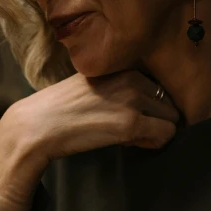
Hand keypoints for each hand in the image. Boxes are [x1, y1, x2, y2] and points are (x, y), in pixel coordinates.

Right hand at [10, 69, 180, 162]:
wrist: (38, 125)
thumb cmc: (62, 108)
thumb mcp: (96, 86)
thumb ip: (121, 87)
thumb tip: (148, 104)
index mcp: (125, 67)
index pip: (160, 88)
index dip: (149, 107)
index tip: (128, 117)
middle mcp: (133, 78)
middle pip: (170, 104)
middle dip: (155, 120)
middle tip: (130, 131)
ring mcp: (133, 99)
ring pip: (172, 120)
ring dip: (155, 132)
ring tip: (127, 137)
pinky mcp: (131, 123)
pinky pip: (165, 135)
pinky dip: (154, 144)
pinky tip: (129, 144)